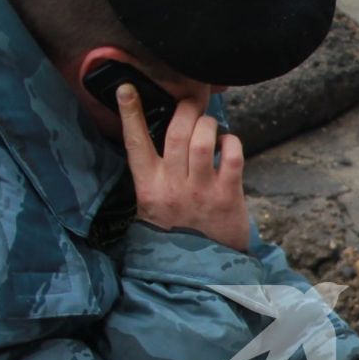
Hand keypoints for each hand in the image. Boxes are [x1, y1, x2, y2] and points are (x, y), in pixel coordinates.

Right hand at [119, 84, 248, 252]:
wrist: (202, 271)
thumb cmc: (178, 232)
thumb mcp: (153, 207)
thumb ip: (156, 176)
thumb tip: (161, 137)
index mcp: (148, 188)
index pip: (134, 143)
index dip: (130, 113)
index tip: (126, 88)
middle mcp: (172, 187)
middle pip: (175, 133)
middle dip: (184, 109)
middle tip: (191, 100)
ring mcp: (200, 192)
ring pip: (202, 140)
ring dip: (208, 124)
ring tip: (209, 124)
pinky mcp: (227, 197)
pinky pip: (232, 156)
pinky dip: (231, 142)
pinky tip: (228, 144)